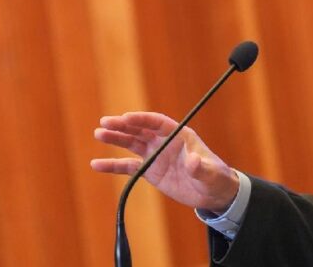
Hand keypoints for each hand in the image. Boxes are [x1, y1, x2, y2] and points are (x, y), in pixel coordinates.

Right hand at [91, 112, 238, 212]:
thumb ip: (200, 167)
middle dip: (123, 126)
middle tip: (104, 122)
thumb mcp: (210, 173)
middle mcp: (164, 142)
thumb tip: (193, 161)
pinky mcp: (150, 171)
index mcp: (179, 135)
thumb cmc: (215, 177)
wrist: (213, 194)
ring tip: (99, 134)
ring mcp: (156, 156)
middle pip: (140, 130)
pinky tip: (96, 164)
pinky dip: (113, 165)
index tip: (126, 117)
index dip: (142, 119)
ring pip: (132, 143)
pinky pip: (128, 166)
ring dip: (116, 138)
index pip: (157, 122)